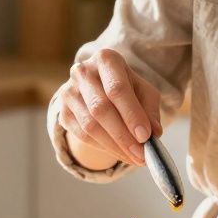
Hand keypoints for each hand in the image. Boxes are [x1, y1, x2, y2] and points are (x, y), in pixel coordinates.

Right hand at [57, 48, 162, 167]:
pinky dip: (103, 148)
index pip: (117, 89)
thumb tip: (154, 133)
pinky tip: (120, 153)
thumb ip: (149, 110)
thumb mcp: (143, 91)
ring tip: (134, 158)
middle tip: (141, 155)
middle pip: (101, 109)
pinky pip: (83, 135)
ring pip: (90, 126)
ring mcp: (69, 92)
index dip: (131, 114)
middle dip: (123, 136)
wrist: (97, 86)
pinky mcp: (63, 112)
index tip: (145, 137)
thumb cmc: (125, 86)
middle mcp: (83, 72)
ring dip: (115, 146)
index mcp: (106, 60)